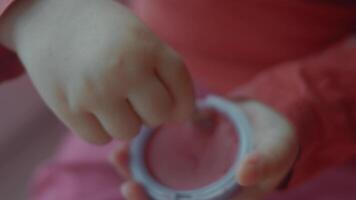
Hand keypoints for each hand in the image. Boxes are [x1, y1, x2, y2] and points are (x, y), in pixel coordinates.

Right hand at [0, 0, 193, 143]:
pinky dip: (99, 127)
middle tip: (136, 94)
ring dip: (124, 120)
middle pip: (158, 117)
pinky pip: (99, 138)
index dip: (183, 104)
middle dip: (152, 110)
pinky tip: (91, 105)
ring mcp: (94, 92)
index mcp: (146, 48)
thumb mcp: (141, 36)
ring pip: (128, 132)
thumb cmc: (105, 31)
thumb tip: (181, 117)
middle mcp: (123, 71)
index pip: (182, 92)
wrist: (49, 17)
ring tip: (110, 97)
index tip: (174, 104)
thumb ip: (164, 71)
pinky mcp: (67, 108)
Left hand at [110, 100, 298, 199]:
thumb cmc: (273, 139)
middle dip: (144, 198)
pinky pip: (158, 163)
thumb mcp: (278, 148)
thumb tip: (246, 174)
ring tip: (119, 158)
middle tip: (127, 186)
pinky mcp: (183, 158)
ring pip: (158, 184)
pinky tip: (127, 146)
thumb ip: (267, 161)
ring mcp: (191, 177)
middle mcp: (205, 193)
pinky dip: (141, 158)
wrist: (261, 120)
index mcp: (225, 198)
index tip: (140, 194)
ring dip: (135, 176)